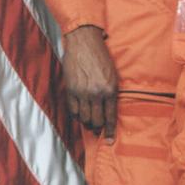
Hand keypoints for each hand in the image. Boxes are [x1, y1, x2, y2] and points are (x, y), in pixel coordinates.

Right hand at [62, 24, 118, 138]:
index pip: (110, 116)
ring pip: (84, 118)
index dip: (109, 131)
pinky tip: (80, 115)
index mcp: (110, 89)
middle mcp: (96, 93)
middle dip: (98, 129)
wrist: (84, 43)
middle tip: (98, 132)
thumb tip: (110, 109)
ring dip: (87, 124)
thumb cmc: (102, 57)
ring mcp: (81, 93)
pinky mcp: (70, 90)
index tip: (109, 141)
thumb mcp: (113, 75)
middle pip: (96, 121)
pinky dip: (77, 115)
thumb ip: (111, 92)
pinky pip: (73, 110)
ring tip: (90, 124)